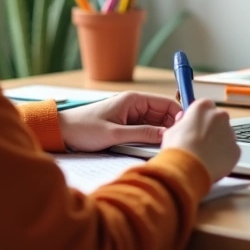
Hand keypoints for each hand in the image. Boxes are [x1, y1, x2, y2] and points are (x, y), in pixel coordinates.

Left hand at [57, 91, 180, 151]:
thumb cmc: (84, 128)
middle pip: (164, 115)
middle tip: (179, 143)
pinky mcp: (126, 127)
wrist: (62, 132)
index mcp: (134, 100)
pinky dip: (151, 139)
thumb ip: (142, 134)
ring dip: (162, 135)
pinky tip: (155, 149)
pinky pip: (145, 132)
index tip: (187, 131)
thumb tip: (166, 135)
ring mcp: (131, 117)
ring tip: (168, 148)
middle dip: (172, 128)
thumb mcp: (115, 134)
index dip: (179, 116)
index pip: (166, 104)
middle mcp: (135, 106)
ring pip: (156, 125)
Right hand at [161, 99, 240, 180]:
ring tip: (205, 155)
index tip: (195, 126)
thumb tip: (185, 122)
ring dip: (218, 143)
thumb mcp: (172, 130)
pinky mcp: (236, 149)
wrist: (188, 169)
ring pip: (226, 136)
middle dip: (211, 129)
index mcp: (203, 107)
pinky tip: (212, 163)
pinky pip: (231, 151)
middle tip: (200, 142)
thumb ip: (182, 123)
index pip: (205, 106)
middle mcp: (220, 116)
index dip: (200, 117)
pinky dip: (224, 156)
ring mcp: (230, 133)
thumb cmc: (177, 148)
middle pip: (218, 120)